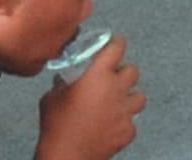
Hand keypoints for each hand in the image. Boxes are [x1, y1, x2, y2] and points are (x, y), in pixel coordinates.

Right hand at [35, 35, 144, 159]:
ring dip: (130, 96)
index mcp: (98, 75)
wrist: (66, 156)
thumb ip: (62, 82)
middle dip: (123, 72)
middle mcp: (116, 89)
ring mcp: (125, 111)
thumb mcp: (52, 96)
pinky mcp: (128, 130)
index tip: (116, 43)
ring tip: (118, 101)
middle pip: (133, 70)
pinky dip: (125, 122)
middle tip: (113, 78)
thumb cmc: (57, 126)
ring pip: (140, 96)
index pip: (117, 47)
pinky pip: (133, 121)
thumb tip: (64, 79)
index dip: (117, 43)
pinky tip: (113, 124)